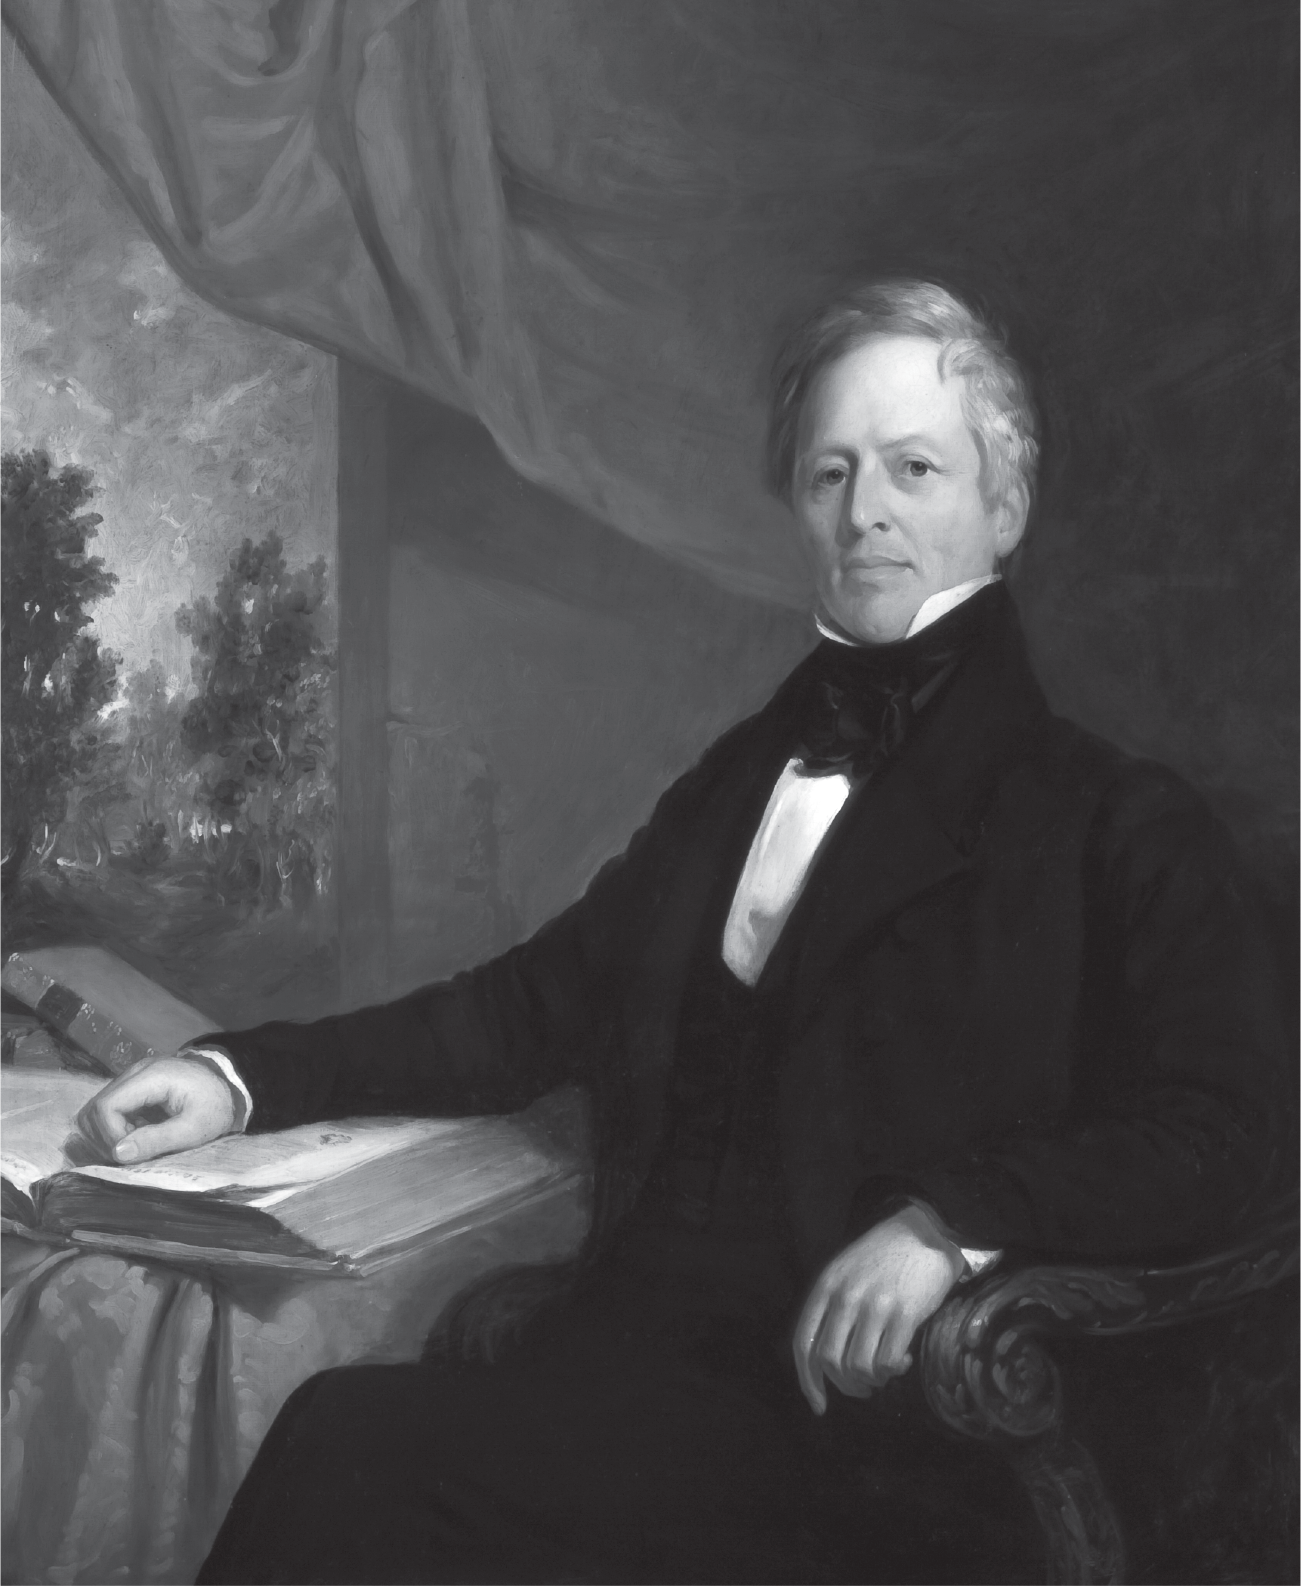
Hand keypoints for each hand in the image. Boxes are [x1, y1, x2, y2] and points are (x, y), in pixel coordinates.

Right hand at [76, 1055, 238, 1163]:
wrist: (230, 1087)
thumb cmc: (216, 1107)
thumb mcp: (195, 1129)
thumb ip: (158, 1140)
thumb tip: (118, 1153)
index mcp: (152, 1076)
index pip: (107, 1106)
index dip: (111, 1135)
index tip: (132, 1154)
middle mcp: (135, 1072)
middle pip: (94, 1108)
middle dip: (105, 1138)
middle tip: (132, 1153)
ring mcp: (131, 1079)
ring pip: (94, 1111)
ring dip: (107, 1135)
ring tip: (135, 1145)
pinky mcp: (131, 1089)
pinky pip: (107, 1111)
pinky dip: (113, 1129)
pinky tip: (137, 1137)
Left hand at [792, 1203, 964, 1413]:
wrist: (920, 1232)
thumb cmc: (881, 1259)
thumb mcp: (844, 1274)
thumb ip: (832, 1309)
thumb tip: (827, 1363)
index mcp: (825, 1287)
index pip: (804, 1342)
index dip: (808, 1380)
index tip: (819, 1405)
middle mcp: (845, 1296)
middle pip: (830, 1361)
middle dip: (846, 1386)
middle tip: (863, 1388)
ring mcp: (874, 1305)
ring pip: (858, 1367)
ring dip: (872, 1380)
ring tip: (884, 1371)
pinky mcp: (905, 1313)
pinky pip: (888, 1362)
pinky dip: (894, 1371)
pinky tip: (903, 1360)